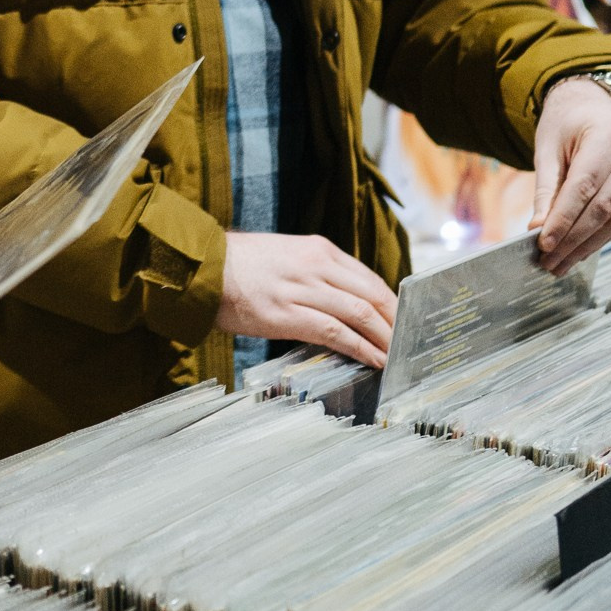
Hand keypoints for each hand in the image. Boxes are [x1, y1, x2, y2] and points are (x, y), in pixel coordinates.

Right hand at [218, 234, 395, 368]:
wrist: (202, 268)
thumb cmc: (240, 266)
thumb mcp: (285, 255)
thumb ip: (316, 272)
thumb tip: (343, 300)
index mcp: (318, 250)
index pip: (368, 277)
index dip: (391, 302)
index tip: (403, 320)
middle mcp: (316, 266)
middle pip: (372, 295)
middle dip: (396, 322)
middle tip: (408, 342)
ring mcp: (302, 290)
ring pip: (360, 314)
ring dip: (384, 339)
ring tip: (396, 357)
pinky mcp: (286, 315)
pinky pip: (335, 333)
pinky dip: (360, 348)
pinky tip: (373, 360)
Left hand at [532, 76, 610, 269]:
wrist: (599, 103)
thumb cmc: (568, 124)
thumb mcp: (549, 147)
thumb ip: (546, 189)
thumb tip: (539, 230)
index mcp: (608, 134)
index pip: (584, 187)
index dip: (564, 219)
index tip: (543, 244)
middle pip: (603, 207)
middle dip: (573, 239)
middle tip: (549, 262)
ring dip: (589, 245)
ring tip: (563, 262)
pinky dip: (606, 236)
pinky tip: (584, 249)